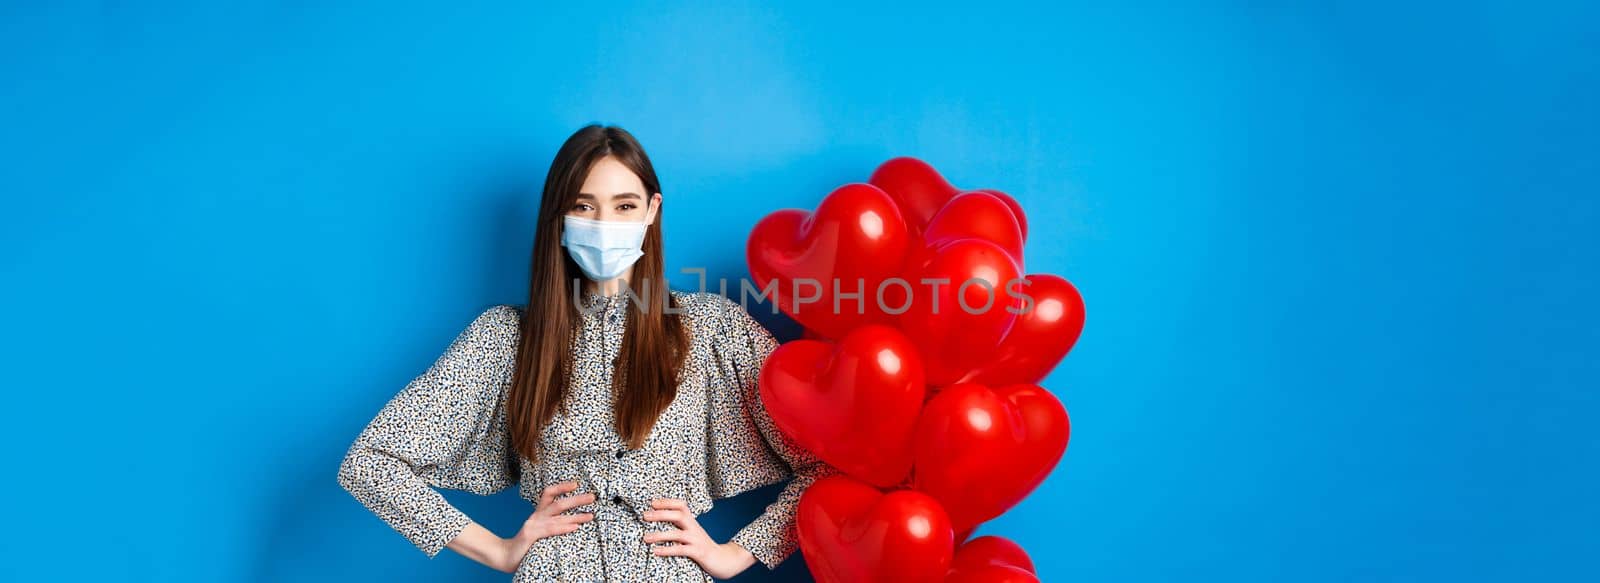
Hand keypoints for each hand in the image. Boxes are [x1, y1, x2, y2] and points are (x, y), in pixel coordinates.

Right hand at [498, 481, 595, 571]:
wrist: (504, 556)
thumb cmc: (525, 544)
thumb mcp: (538, 530)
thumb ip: (551, 524)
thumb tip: (574, 521)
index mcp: (538, 513)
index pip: (548, 493)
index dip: (562, 487)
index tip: (576, 484)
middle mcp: (536, 516)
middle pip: (558, 503)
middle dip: (577, 500)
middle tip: (592, 497)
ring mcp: (533, 525)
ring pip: (557, 516)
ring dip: (576, 515)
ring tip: (590, 515)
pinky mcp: (531, 535)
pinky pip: (550, 530)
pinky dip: (563, 528)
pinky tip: (574, 527)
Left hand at [640, 498, 757, 578]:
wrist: (723, 560)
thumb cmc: (702, 546)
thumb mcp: (692, 533)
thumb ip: (679, 527)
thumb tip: (658, 523)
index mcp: (692, 522)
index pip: (681, 505)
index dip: (667, 502)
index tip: (652, 502)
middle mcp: (695, 528)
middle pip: (679, 515)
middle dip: (661, 514)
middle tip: (645, 516)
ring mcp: (697, 540)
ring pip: (678, 534)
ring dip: (660, 535)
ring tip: (646, 537)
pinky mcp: (698, 553)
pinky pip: (681, 550)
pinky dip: (667, 550)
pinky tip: (656, 551)